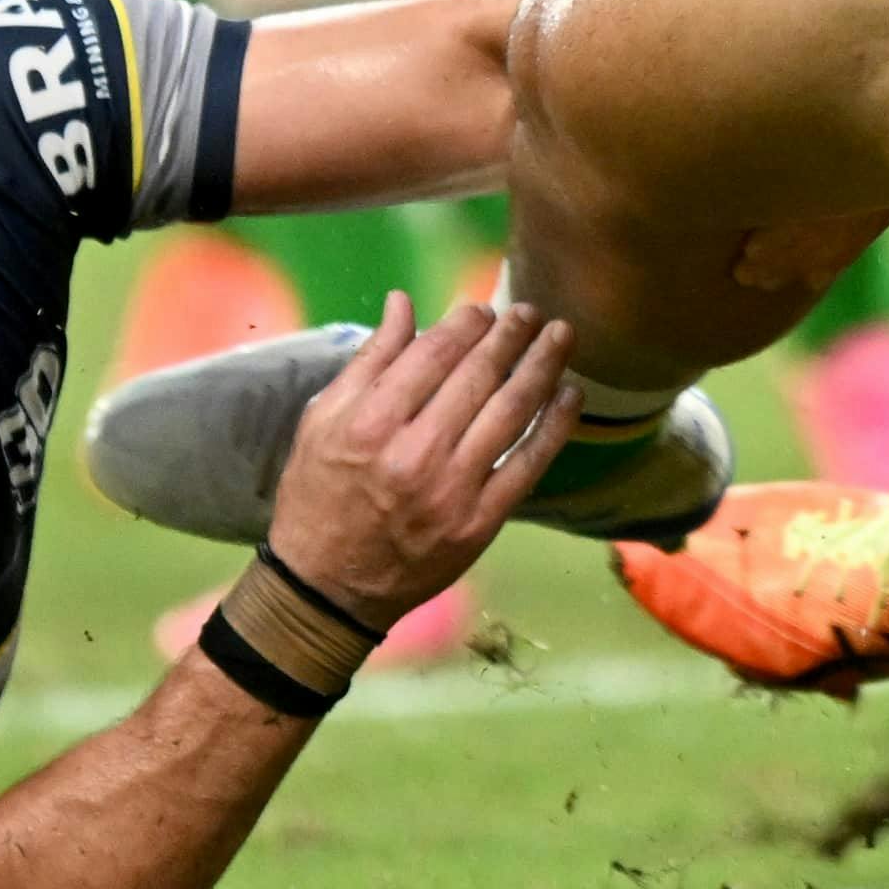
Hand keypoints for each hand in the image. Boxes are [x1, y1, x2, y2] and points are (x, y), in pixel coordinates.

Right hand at [256, 292, 580, 626]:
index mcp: (371, 423)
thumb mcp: (322, 420)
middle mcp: (415, 453)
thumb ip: (369, 360)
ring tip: (562, 336)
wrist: (327, 586)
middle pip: (479, 376)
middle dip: (512, 335)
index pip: (435, 353)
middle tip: (531, 312)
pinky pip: (528, 465)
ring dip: (543, 367)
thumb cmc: (318, 494)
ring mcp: (452, 491)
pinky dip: (555, 426)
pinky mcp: (479, 523)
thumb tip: (403, 301)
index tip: (484, 309)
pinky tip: (570, 394)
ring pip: (511, 412)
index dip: (467, 323)